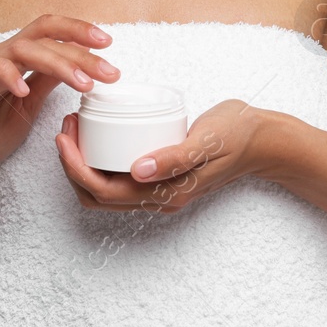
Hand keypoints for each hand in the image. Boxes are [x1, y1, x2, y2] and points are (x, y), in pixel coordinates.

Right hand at [0, 14, 118, 197]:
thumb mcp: (27, 112)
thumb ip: (46, 86)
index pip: (51, 34)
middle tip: (109, 70)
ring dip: (57, 62)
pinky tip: (24, 90)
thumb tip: (78, 67)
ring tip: (81, 83)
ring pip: (21, 48)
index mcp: (19, 64)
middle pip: (42, 34)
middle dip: (80, 49)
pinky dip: (6, 74)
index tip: (109, 45)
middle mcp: (2, 60)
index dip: (79, 33)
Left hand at [54, 98, 271, 213]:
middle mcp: (159, 198)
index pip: (103, 191)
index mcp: (167, 194)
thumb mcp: (206, 141)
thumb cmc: (236, 135)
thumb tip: (137, 170)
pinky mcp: (161, 177)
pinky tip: (98, 136)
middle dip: (72, 165)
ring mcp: (159, 190)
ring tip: (76, 129)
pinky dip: (99, 162)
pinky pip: (118, 178)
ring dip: (82, 164)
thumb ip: (174, 158)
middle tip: (66, 128)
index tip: (64, 136)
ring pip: (105, 190)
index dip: (75, 167)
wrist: (262, 139)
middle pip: (97, 196)